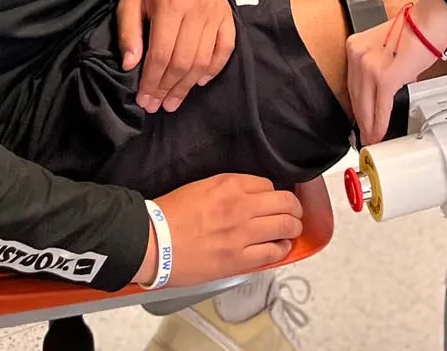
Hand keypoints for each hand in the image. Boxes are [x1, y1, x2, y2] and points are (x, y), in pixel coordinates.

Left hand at [118, 0, 233, 112]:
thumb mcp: (129, 2)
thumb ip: (129, 34)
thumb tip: (131, 67)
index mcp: (170, 5)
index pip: (161, 54)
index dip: (152, 81)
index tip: (144, 100)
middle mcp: (197, 10)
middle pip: (183, 61)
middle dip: (168, 88)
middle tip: (157, 106)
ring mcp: (215, 12)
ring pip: (203, 59)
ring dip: (187, 86)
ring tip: (173, 101)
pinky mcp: (227, 14)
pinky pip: (226, 48)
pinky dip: (214, 68)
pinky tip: (198, 82)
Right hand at [136, 174, 303, 287]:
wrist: (153, 243)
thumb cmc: (170, 215)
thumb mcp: (202, 187)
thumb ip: (229, 188)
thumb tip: (250, 195)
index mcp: (229, 185)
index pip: (268, 185)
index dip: (272, 193)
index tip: (272, 200)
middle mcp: (241, 207)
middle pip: (285, 203)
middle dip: (293, 207)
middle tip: (292, 212)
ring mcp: (242, 235)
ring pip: (286, 226)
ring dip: (293, 227)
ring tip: (291, 230)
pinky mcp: (239, 260)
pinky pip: (273, 253)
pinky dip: (282, 249)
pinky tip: (280, 247)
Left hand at [347, 0, 446, 144]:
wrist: (429, 22)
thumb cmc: (414, 32)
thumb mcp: (384, 48)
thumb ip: (377, 68)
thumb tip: (380, 92)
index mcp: (355, 47)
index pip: (352, 84)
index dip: (356, 106)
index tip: (359, 119)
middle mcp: (358, 55)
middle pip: (356, 97)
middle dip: (361, 120)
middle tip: (365, 135)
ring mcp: (369, 66)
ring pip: (365, 105)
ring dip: (370, 126)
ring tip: (373, 137)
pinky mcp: (385, 77)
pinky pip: (380, 106)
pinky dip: (380, 123)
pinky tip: (381, 132)